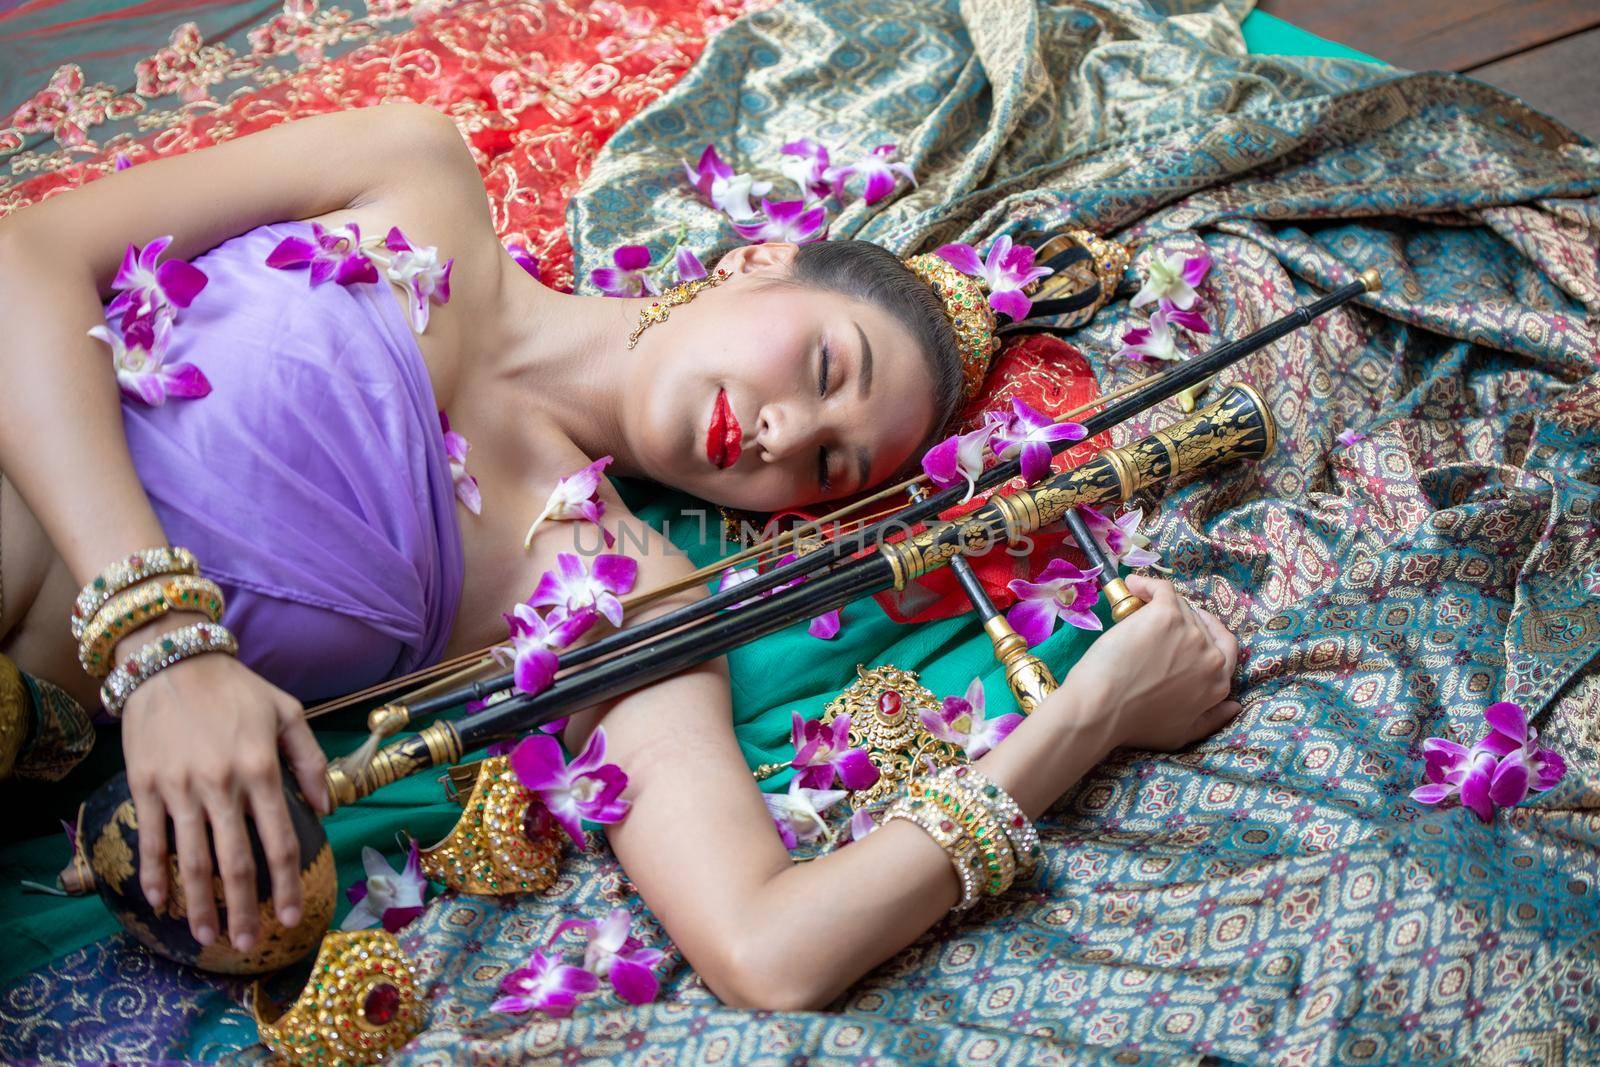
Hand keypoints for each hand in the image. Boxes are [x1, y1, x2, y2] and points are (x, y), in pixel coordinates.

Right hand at [119, 620, 328, 950]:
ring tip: (207, 937)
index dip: (285, 884)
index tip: (290, 916)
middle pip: (235, 862)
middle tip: (250, 942)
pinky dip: (155, 874)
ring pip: (192, 859)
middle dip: (245, 908)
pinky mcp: (146, 786)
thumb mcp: (288, 712)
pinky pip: (152, 839)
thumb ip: (310, 761)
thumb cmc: (236, 689)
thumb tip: (326, 810)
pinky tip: (161, 902)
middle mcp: (221, 785)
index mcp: (261, 770)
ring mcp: (180, 788)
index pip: (279, 841)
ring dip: (200, 904)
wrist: (172, 660)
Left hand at [1048, 575, 1242, 750]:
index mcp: (1218, 684)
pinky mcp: (1166, 615)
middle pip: (1203, 624)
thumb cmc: (1133, 725)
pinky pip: (1163, 589)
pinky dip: (1148, 585)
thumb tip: (1235, 706)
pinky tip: (1133, 585)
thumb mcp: (1180, 735)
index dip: (1209, 637)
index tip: (1190, 631)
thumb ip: (1211, 720)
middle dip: (1186, 618)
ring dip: (1161, 605)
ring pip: (1181, 606)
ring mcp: (1190, 633)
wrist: (1101, 708)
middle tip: (1163, 616)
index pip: (1226, 650)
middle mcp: (1211, 657)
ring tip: (1138, 606)